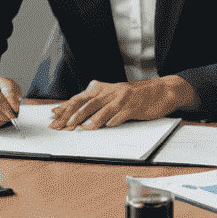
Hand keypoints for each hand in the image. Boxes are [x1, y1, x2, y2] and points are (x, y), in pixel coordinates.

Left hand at [48, 75, 196, 129]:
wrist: (162, 90)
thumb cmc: (135, 96)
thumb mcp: (114, 96)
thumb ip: (97, 102)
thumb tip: (75, 113)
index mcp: (103, 89)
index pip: (80, 98)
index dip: (66, 107)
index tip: (54, 117)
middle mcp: (111, 91)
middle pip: (87, 103)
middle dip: (72, 115)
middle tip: (61, 126)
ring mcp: (122, 98)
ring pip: (103, 108)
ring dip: (91, 119)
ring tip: (81, 128)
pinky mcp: (134, 106)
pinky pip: (122, 113)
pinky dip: (114, 120)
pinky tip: (108, 126)